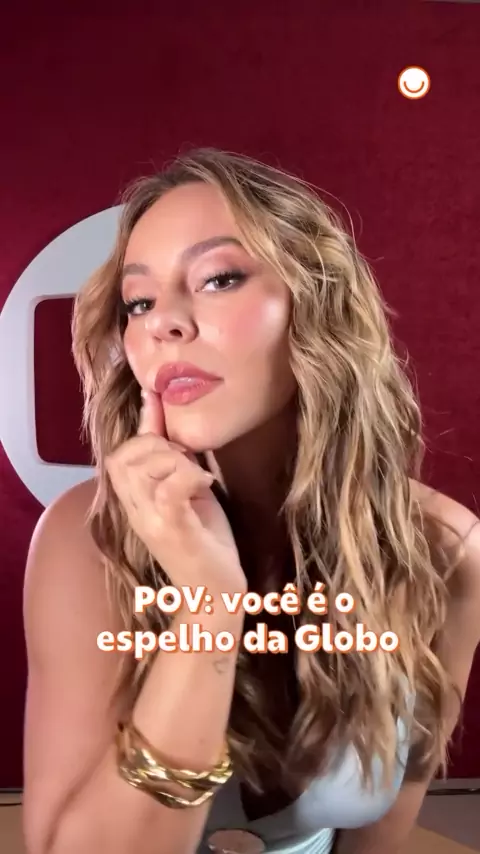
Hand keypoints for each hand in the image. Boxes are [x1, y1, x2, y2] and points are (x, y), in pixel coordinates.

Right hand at [105, 391, 246, 595]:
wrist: (216, 592)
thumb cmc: (205, 539)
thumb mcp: (186, 487)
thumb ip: (171, 451)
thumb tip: (158, 404)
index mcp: (135, 501)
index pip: (119, 454)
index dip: (145, 434)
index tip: (178, 442)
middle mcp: (136, 511)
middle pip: (124, 457)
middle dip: (159, 447)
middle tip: (189, 463)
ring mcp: (152, 522)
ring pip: (144, 468)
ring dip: (176, 461)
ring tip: (199, 477)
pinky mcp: (173, 531)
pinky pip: (168, 491)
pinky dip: (189, 478)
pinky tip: (207, 484)